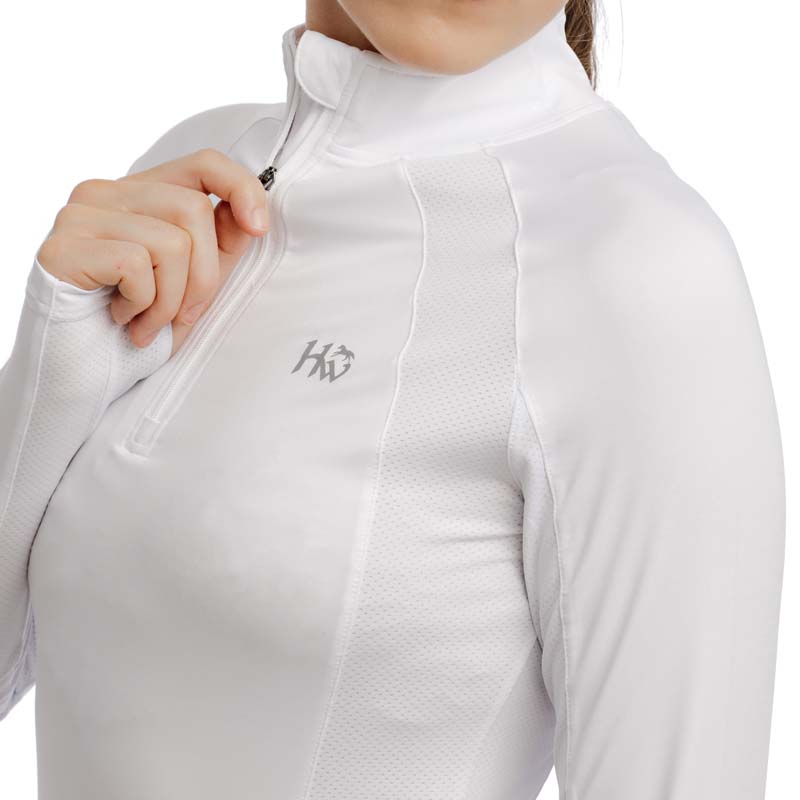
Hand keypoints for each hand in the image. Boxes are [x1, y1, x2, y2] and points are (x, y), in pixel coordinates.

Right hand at [36, 148, 269, 353]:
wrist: (82, 373)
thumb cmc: (140, 327)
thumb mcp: (196, 282)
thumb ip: (221, 245)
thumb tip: (251, 216)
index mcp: (140, 195)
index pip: (203, 163)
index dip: (241, 187)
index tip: (259, 228)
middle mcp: (104, 193)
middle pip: (192, 208)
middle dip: (204, 277)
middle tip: (183, 317)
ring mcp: (77, 216)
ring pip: (170, 242)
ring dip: (171, 301)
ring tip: (149, 324)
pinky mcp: (61, 248)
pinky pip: (135, 265)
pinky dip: (142, 305)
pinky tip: (122, 320)